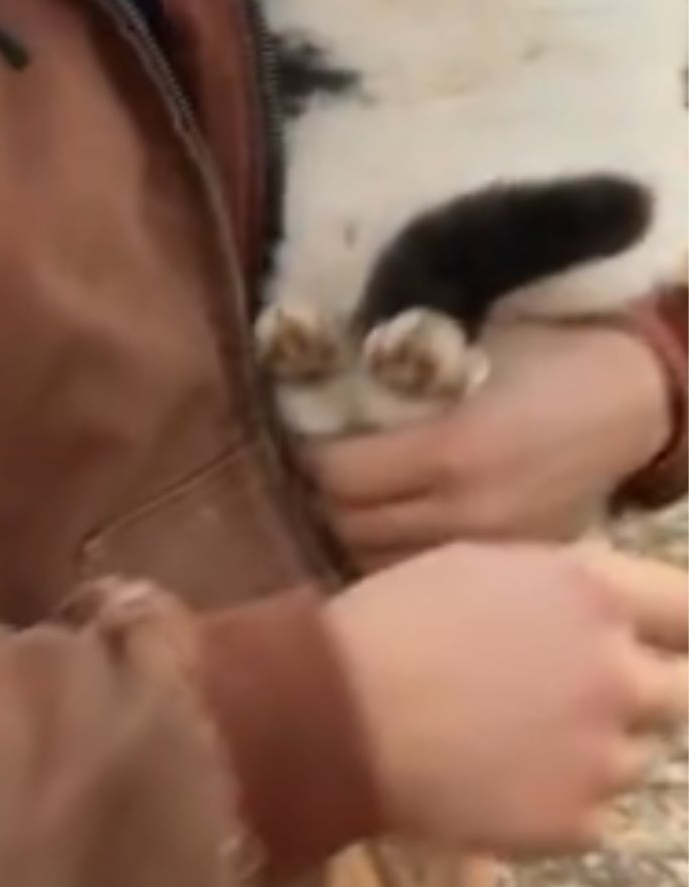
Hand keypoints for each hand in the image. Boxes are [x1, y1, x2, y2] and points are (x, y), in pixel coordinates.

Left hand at [309, 321, 671, 568]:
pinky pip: (425, 575)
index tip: (296, 435)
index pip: (336, 475)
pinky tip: (387, 530)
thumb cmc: (536, 353)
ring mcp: (491, 548)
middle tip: (308, 471)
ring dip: (350, 535)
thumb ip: (388, 378)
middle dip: (318, 498)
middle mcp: (465, 511)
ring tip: (342, 504)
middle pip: (349, 526)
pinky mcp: (511, 565)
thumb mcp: (455, 350)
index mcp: (447, 450)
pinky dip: (394, 558)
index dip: (306, 455)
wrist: (627, 397)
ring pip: (380, 564)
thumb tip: (304, 382)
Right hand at [326, 541, 688, 855]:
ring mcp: (605, 754)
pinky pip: (595, 811)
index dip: (674, 625)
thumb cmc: (396, 619)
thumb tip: (611, 612)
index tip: (659, 637)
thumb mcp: (484, 566)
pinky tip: (498, 774)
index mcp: (592, 594)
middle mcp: (616, 671)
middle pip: (679, 691)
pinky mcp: (579, 821)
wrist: (336, 709)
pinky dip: (560, 799)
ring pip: (635, 756)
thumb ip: (565, 588)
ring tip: (514, 734)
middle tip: (573, 692)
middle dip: (636, 690)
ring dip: (595, 746)